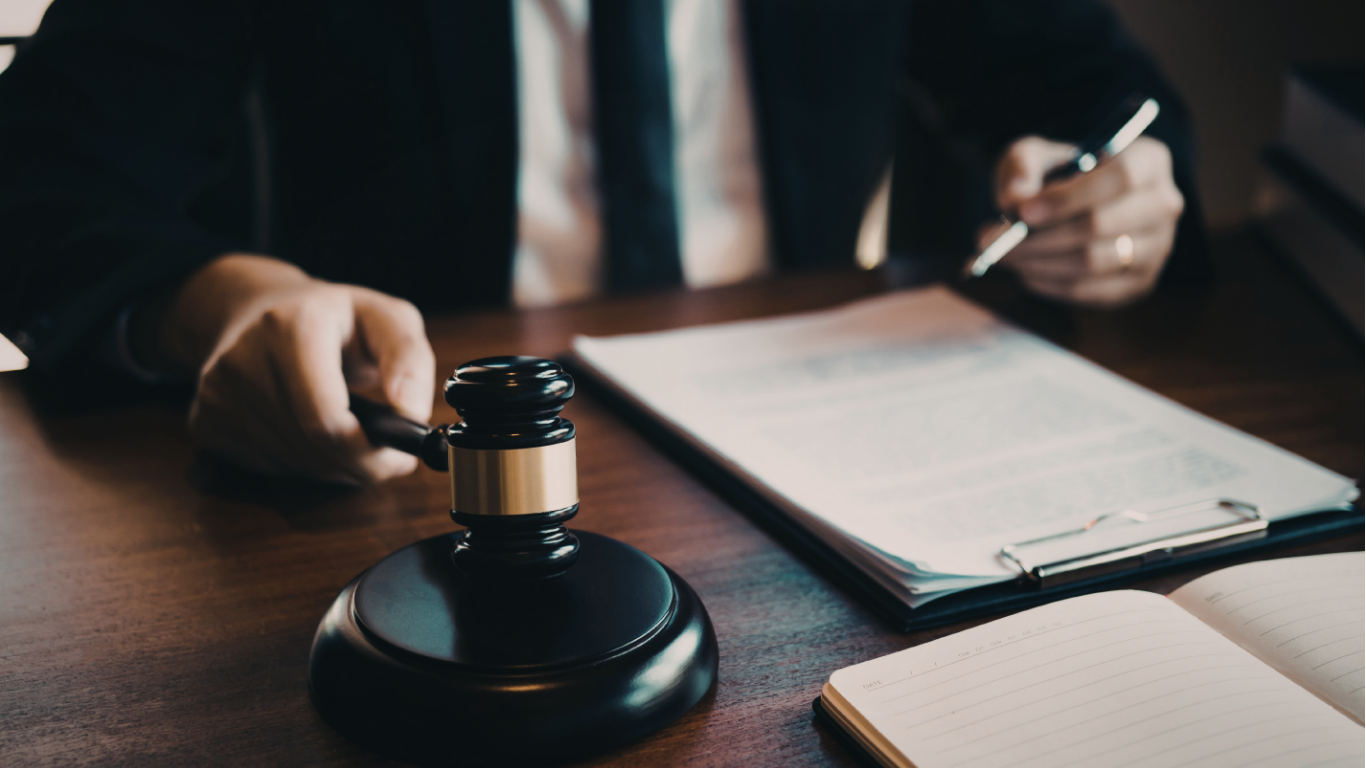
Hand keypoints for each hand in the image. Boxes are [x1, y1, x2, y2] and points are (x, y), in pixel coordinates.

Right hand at [144, 254, 435, 484]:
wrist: (260, 311)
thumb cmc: (334, 319)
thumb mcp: (387, 319)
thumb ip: (409, 360)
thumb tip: (410, 412)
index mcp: (290, 327)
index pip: (325, 420)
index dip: (367, 452)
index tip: (397, 457)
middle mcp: (243, 358)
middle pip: (310, 449)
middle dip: (357, 465)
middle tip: (383, 456)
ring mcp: (216, 393)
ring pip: (292, 465)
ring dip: (332, 466)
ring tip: (349, 434)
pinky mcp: (204, 421)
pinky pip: (266, 469)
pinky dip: (301, 465)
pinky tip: (309, 432)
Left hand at [985, 135, 1184, 306]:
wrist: (1072, 204)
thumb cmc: (1056, 175)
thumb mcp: (1034, 155)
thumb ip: (1022, 167)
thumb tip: (1014, 197)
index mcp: (1149, 160)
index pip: (1119, 178)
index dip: (1070, 198)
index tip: (1024, 212)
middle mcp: (1164, 204)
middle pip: (1103, 225)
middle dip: (1042, 237)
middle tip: (997, 242)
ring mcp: (1157, 248)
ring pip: (1095, 262)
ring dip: (1040, 263)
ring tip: (1005, 256)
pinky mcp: (1140, 282)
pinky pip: (1093, 292)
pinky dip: (1051, 285)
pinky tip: (1026, 272)